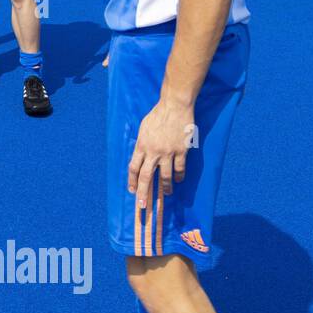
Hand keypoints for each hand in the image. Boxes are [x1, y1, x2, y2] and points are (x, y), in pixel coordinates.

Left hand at [127, 98, 194, 215]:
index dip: (132, 181)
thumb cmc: (158, 115)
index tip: (132, 191)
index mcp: (141, 145)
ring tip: (167, 194)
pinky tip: (179, 181)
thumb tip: (140, 156)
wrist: (174, 106)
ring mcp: (167, 152)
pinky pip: (179, 168)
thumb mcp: (143, 128)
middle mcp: (152, 151)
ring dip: (165, 187)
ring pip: (164, 176)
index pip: (133, 168)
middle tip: (142, 206)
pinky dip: (179, 176)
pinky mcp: (181, 151)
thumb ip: (141, 143)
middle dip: (143, 193)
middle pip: (145, 176)